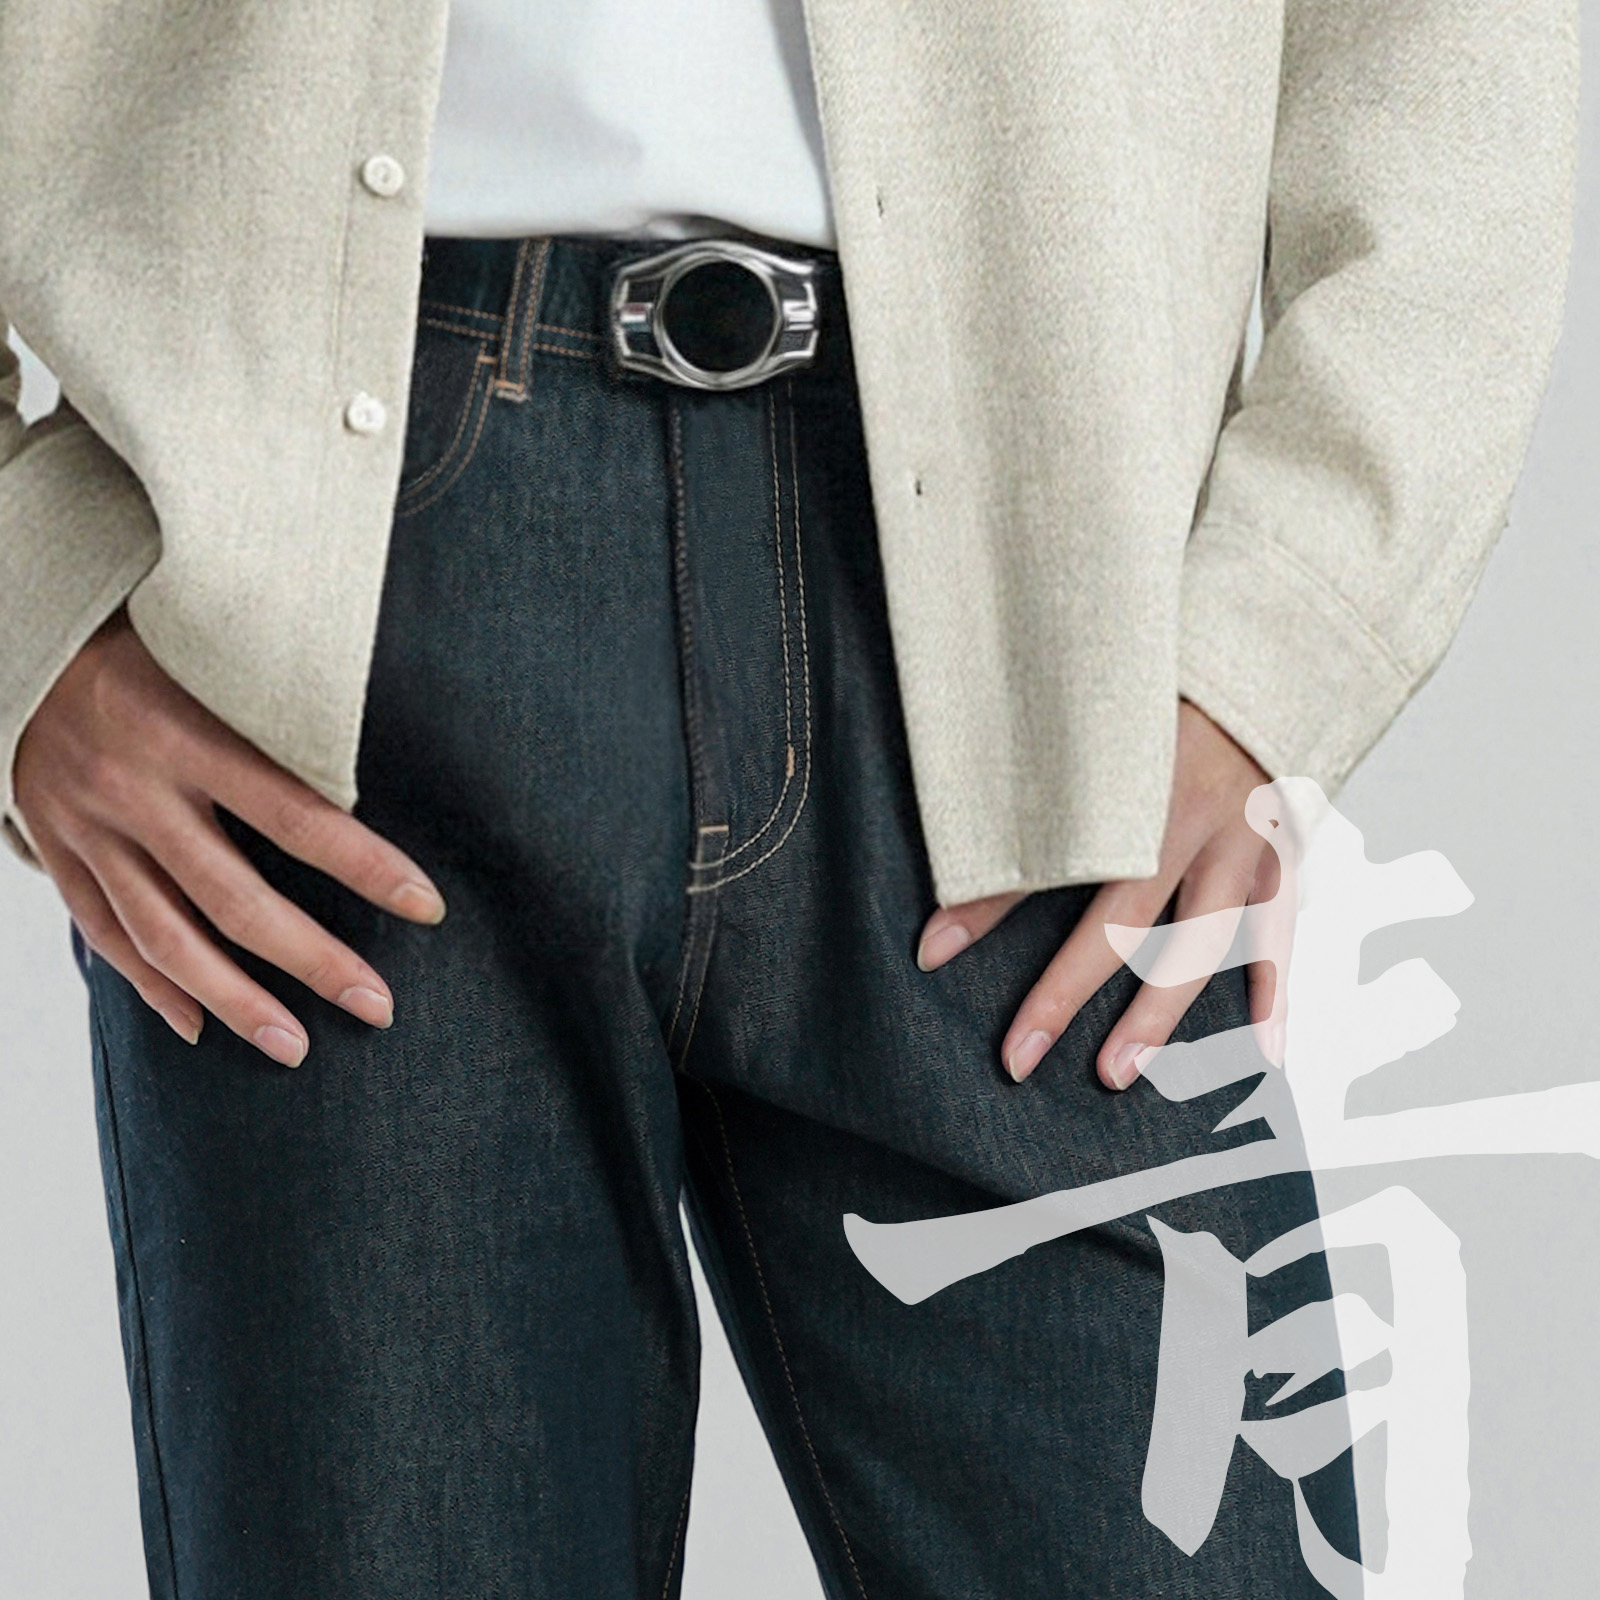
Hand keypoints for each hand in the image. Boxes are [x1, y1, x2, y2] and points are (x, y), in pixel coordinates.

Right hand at [13, 605, 445, 1065]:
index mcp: (188, 735)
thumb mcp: (214, 656)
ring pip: (167, 937)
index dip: (367, 868)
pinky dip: (151, 987)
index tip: (426, 907)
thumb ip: (281, 711)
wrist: (23, 629)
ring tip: (294, 1048)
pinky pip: (104, 934)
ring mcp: (89, 828)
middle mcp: (136, 791)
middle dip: (313, 961)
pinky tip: (197, 1027)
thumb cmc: (146, 636)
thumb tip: (379, 758)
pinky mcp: (55, 849)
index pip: (298, 816)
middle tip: (376, 1007)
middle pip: (236, 900)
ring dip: (235, 1000)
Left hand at [916, 697, 1276, 1089]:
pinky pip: (1280, 928)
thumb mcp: (1087, 710)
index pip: (1052, 863)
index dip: (987, 908)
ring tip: (1118, 1073)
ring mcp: (1247, 841)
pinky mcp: (1284, 846)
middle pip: (1127, 926)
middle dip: (1068, 994)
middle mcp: (1196, 823)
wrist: (1276, 633)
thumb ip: (1030, 766)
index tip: (933, 955)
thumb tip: (962, 813)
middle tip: (1019, 1057)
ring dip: (1158, 1015)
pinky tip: (1262, 1045)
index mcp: (1138, 786)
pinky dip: (1272, 987)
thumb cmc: (1171, 665)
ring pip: (1202, 944)